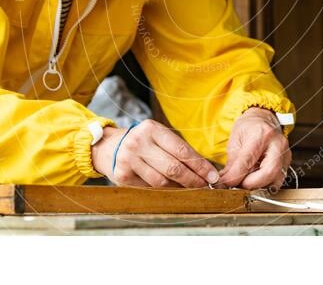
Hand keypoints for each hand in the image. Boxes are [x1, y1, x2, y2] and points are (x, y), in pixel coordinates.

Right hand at [91, 119, 219, 187]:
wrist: (109, 147)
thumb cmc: (143, 142)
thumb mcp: (159, 136)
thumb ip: (179, 149)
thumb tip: (205, 169)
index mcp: (152, 129)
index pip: (182, 150)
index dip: (200, 166)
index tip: (212, 175)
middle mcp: (138, 143)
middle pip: (173, 168)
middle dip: (193, 180)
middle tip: (205, 187)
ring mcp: (129, 160)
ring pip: (162, 182)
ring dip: (180, 189)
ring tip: (192, 190)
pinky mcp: (123, 176)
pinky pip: (150, 189)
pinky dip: (164, 193)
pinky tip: (174, 193)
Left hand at [216, 107, 291, 189]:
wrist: (263, 120)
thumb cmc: (249, 128)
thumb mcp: (235, 140)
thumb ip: (231, 163)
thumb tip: (225, 181)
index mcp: (261, 133)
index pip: (248, 160)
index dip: (235, 176)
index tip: (226, 183)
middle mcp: (277, 144)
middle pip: (268, 172)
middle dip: (250, 183)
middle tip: (238, 184)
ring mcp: (285, 154)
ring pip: (275, 180)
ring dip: (258, 185)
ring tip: (246, 179)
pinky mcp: (287, 163)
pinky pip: (277, 180)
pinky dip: (264, 184)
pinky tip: (256, 178)